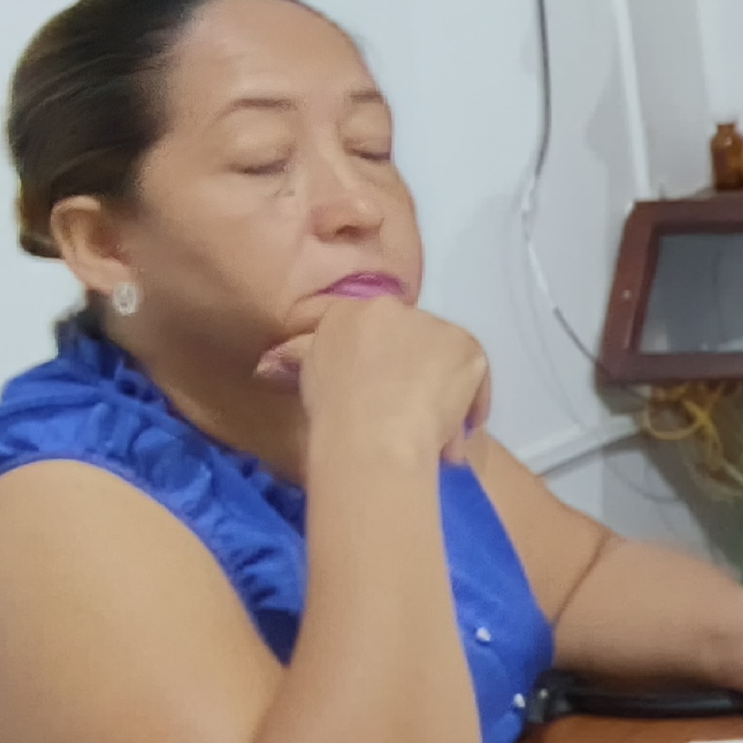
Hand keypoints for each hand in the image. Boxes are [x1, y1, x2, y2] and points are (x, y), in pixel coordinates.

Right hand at [258, 296, 488, 464]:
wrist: (372, 431)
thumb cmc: (331, 411)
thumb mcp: (303, 377)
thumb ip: (298, 358)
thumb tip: (268, 365)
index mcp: (347, 311)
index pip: (370, 330)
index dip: (379, 364)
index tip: (379, 392)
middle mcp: (393, 308)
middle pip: (409, 340)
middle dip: (411, 375)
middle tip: (407, 415)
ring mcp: (434, 325)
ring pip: (443, 358)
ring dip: (441, 392)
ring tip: (433, 434)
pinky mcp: (467, 346)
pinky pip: (474, 375)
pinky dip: (471, 403)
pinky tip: (458, 432)